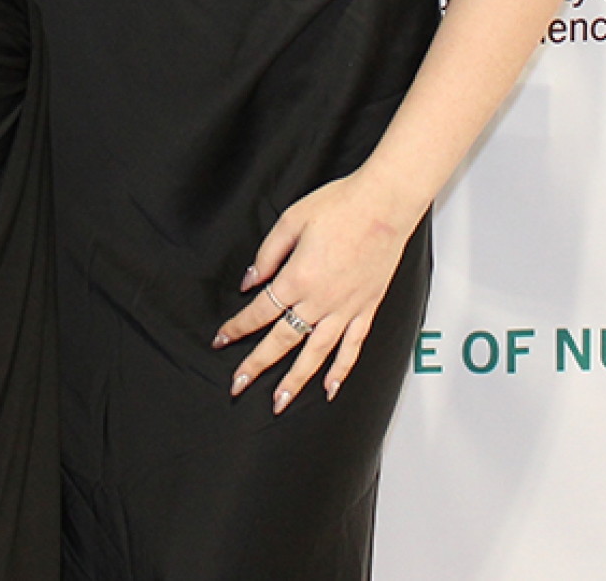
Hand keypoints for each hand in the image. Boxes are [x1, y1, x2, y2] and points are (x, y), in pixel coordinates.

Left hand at [214, 170, 419, 412]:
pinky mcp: (366, 308)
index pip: (259, 312)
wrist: (384, 203)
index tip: (221, 340)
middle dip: (256, 365)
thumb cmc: (340, 205)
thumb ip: (267, 254)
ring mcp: (345, 309)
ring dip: (296, 380)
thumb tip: (250, 281)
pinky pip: (352, 347)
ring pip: (315, 354)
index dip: (237, 327)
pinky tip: (331, 388)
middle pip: (281, 341)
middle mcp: (320, 301)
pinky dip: (341, 370)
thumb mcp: (292, 220)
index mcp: (297, 278)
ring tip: (280, 402)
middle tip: (238, 385)